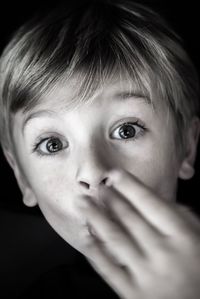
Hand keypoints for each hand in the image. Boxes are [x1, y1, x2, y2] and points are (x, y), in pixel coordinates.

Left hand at [83, 169, 199, 298]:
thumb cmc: (199, 269)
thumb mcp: (199, 238)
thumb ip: (180, 217)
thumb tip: (153, 197)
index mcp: (182, 236)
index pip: (151, 203)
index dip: (130, 186)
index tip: (115, 174)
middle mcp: (163, 252)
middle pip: (129, 217)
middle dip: (110, 198)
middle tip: (98, 187)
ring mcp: (146, 274)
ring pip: (115, 238)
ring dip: (95, 217)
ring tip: (82, 202)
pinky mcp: (133, 293)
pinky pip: (108, 268)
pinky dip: (94, 251)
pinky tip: (85, 236)